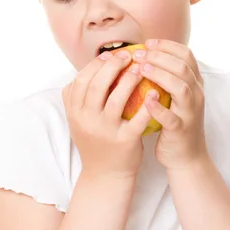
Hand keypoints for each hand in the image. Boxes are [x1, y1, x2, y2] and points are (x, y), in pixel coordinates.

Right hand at [62, 50, 157, 180]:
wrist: (105, 174)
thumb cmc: (95, 142)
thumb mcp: (77, 122)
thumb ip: (76, 98)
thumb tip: (85, 70)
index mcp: (75, 113)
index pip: (81, 80)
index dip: (96, 64)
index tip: (111, 55)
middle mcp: (87, 121)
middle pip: (98, 85)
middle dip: (114, 66)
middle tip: (129, 56)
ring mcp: (105, 132)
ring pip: (117, 99)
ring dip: (130, 80)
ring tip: (142, 69)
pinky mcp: (124, 141)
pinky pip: (138, 119)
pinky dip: (147, 105)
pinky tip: (155, 93)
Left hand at [133, 39, 208, 170]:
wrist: (186, 157)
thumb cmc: (174, 124)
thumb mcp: (174, 98)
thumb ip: (167, 79)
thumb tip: (144, 57)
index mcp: (195, 84)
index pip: (186, 55)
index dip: (167, 46)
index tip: (147, 43)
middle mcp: (196, 95)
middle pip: (182, 67)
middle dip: (160, 57)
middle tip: (138, 54)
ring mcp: (190, 113)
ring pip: (180, 88)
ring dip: (160, 75)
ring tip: (141, 69)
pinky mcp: (181, 130)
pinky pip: (171, 117)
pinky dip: (159, 108)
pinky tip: (146, 100)